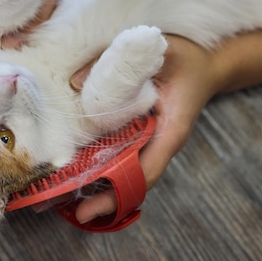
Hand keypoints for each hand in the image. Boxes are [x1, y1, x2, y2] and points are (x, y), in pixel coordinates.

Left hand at [70, 35, 223, 223]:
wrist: (206, 63)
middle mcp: (159, 142)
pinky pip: (117, 152)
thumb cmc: (189, 58)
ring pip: (120, 170)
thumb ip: (122, 63)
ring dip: (92, 182)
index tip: (86, 209)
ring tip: (56, 193)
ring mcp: (148, 140)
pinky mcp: (138, 132)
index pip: (145, 173)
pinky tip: (71, 162)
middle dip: (97, 198)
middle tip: (55, 207)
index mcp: (170, 130)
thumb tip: (74, 83)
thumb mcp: (163, 51)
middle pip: (128, 181)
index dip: (115, 194)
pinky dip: (96, 161)